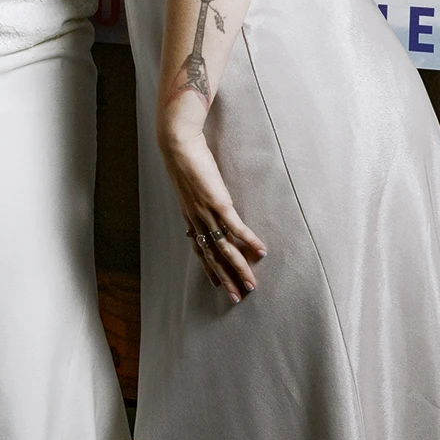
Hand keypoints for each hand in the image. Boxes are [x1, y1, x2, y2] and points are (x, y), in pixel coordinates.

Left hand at [157, 112, 266, 305]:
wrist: (177, 143)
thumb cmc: (183, 156)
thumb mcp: (187, 181)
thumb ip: (195, 194)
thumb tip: (202, 200)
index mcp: (189, 214)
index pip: (199, 247)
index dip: (208, 267)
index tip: (216, 284)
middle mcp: (196, 218)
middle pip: (212, 256)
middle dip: (225, 278)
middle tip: (238, 297)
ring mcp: (207, 213)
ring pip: (225, 248)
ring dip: (239, 268)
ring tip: (251, 284)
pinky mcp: (219, 203)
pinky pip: (236, 228)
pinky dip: (249, 241)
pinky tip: (261, 251)